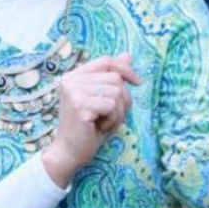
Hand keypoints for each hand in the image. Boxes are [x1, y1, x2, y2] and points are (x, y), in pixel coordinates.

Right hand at [41, 54, 140, 187]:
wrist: (70, 152)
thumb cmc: (89, 127)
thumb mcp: (103, 99)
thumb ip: (112, 76)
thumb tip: (128, 55)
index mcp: (74, 75)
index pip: (106, 61)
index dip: (125, 69)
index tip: (137, 82)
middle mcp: (71, 80)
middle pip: (115, 78)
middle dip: (123, 99)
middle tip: (111, 116)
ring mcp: (74, 92)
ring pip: (116, 92)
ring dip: (118, 112)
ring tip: (104, 122)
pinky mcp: (80, 106)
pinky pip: (112, 106)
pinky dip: (113, 120)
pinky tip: (100, 128)